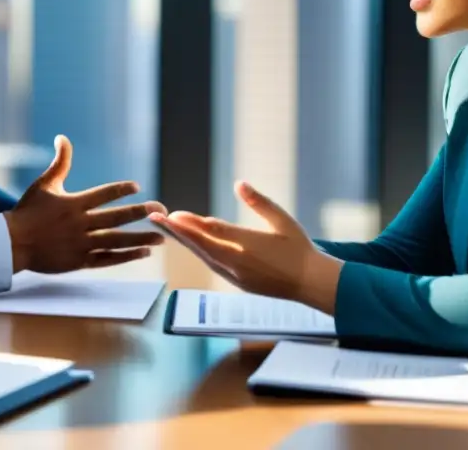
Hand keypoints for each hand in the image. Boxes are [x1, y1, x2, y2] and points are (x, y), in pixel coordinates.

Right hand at [4, 135, 166, 272]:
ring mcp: (81, 244)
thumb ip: (59, 162)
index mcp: (74, 203)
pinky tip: (143, 252)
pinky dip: (126, 256)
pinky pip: (108, 259)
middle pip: (116, 218)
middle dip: (140, 213)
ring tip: (161, 237)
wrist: (11, 243)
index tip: (138, 187)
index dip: (122, 189)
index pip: (104, 194)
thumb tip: (62, 137)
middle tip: (160, 209)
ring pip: (117, 241)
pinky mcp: (79, 261)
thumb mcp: (44, 184)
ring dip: (141, 238)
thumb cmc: (27, 211)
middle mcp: (81, 223)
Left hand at [150, 181, 341, 312]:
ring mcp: (235, 275)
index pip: (211, 231)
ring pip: (204, 257)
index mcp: (247, 245)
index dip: (189, 222)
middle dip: (177, 232)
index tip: (172, 213)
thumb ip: (259, 202)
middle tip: (156, 219)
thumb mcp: (282, 220)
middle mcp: (236, 262)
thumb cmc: (300, 249)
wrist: (311, 283)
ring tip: (169, 230)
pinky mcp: (238, 284)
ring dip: (185, 243)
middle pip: (199, 245)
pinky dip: (200, 254)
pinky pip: (213, 266)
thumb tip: (239, 183)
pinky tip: (193, 246)